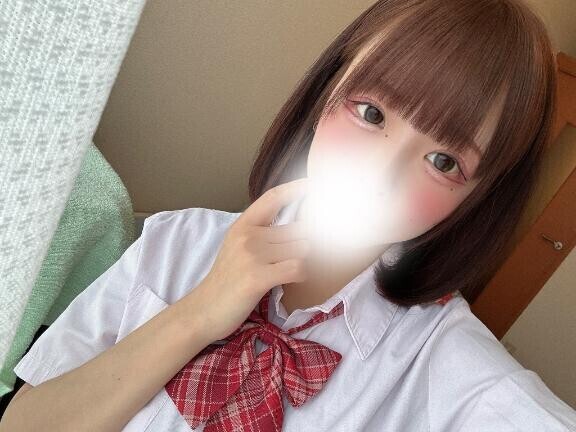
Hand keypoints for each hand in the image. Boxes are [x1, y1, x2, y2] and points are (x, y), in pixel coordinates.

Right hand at [191, 178, 310, 342]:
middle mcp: (248, 236)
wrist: (203, 310)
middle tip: (317, 251)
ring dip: (307, 260)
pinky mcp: (258, 277)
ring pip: (302, 247)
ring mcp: (252, 256)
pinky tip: (294, 279)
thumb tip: (299, 227)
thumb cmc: (226, 281)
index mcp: (243, 226)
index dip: (297, 188)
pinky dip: (302, 274)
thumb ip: (263, 235)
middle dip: (312, 240)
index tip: (315, 183)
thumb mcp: (238, 248)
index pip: (273, 197)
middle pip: (298, 228)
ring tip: (298, 269)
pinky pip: (297, 267)